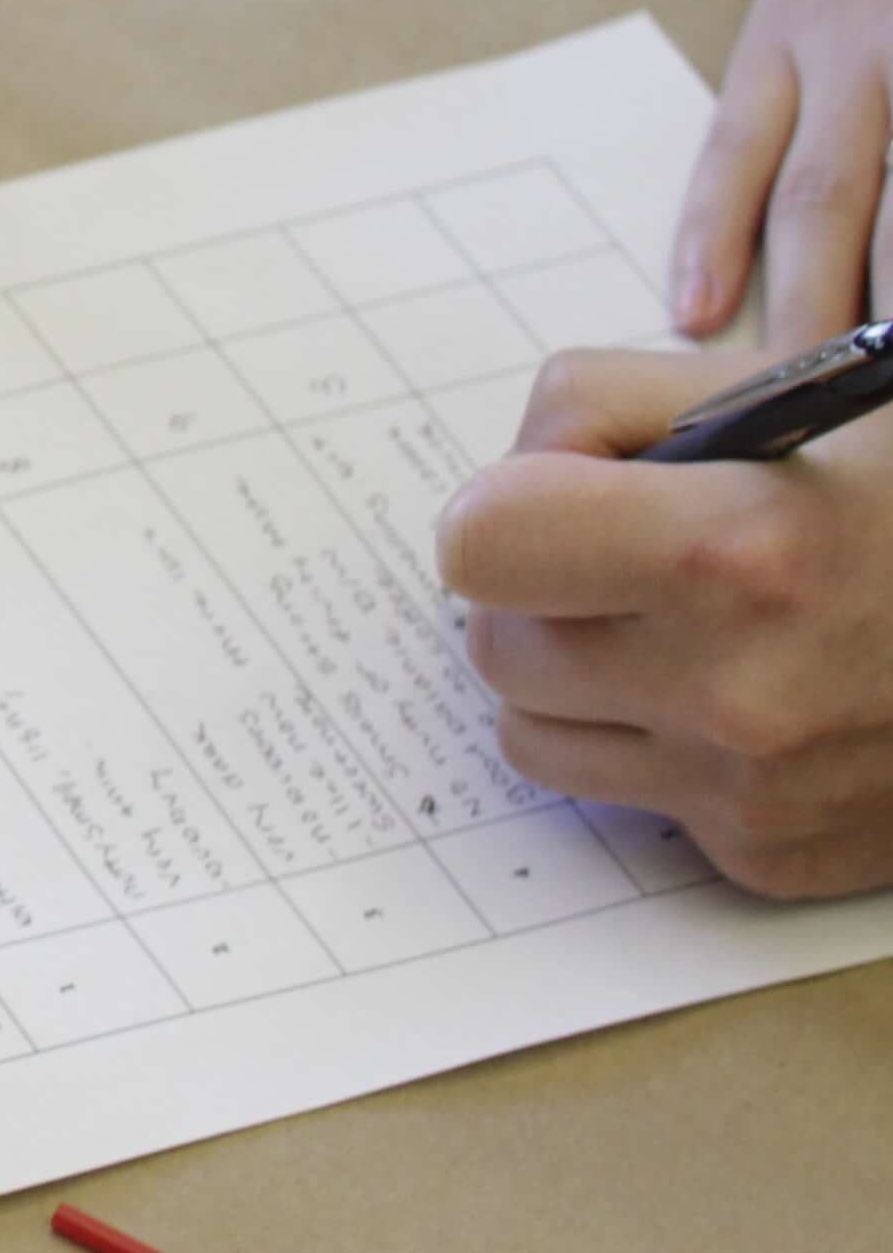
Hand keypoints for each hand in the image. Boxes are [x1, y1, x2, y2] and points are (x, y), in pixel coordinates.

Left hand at [447, 345, 892, 897]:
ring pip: (534, 734)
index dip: (507, 509)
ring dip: (580, 681)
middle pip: (496, 645)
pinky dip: (662, 749)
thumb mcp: (776, 392)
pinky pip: (632, 800)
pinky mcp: (768, 859)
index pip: (477, 546)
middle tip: (633, 561)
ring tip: (684, 626)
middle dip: (543, 595)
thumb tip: (503, 483)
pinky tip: (752, 697)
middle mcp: (736, 692)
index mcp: (732, 553)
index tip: (560, 500)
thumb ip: (598, 409)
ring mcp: (752, 794)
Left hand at [670, 0, 892, 351]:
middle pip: (831, 190)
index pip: (740, 152)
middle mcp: (859, 48)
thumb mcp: (795, 13)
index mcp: (787, 41)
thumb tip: (718, 269)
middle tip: (810, 392)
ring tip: (884, 369)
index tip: (693, 321)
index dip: (712, 237)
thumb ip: (775, 118)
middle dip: (819, 298)